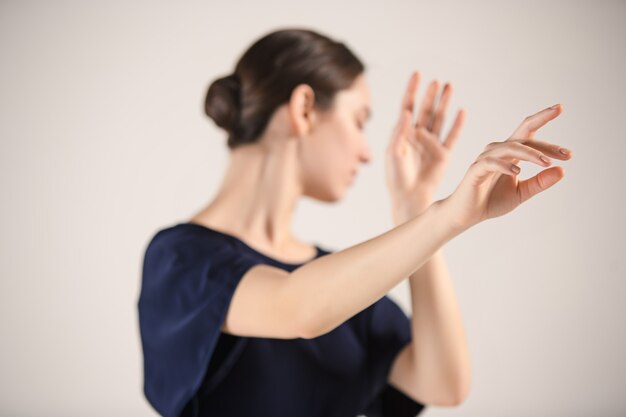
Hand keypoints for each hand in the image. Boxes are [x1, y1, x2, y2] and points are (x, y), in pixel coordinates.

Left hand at [385, 71, 465, 216]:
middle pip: (425, 110)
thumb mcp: (393, 154)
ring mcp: (432, 144)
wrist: (408, 197)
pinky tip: (461, 111)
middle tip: (436, 81)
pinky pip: (452, 136)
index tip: (417, 74)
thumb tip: (406, 112)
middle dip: (430, 95)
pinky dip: (457, 124)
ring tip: (449, 87)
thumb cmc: (395, 177)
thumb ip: (399, 133)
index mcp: (402, 134)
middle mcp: (418, 136)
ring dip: (444, 103)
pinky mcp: (444, 154)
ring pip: (439, 119)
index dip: (412, 90)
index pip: (407, 106)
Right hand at [442, 104, 572, 230]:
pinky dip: (505, 165)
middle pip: (523, 134)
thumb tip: (563, 170)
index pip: (528, 131)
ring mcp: (486, 158)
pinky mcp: (476, 169)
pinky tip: (518, 172)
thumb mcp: (522, 192)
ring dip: (530, 154)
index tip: (560, 108)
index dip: (543, 118)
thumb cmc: (491, 201)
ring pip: (511, 147)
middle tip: (566, 153)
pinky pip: (492, 162)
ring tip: (546, 163)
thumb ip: (540, 182)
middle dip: (544, 139)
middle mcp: (499, 150)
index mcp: (511, 153)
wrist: (467, 214)